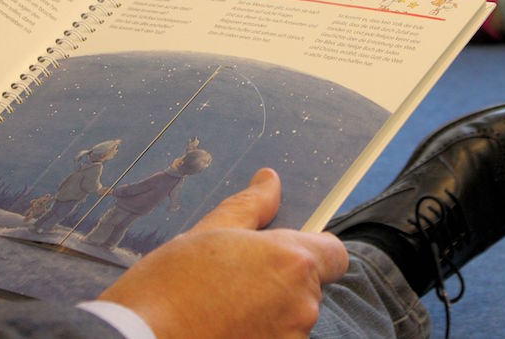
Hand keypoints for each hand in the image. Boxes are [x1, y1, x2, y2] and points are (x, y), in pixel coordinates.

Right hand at [99, 168, 348, 338]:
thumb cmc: (169, 287)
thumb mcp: (209, 232)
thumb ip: (251, 205)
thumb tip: (270, 181)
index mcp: (292, 261)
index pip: (334, 253)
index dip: (315, 248)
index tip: (285, 250)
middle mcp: (302, 304)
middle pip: (310, 285)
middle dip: (281, 278)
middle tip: (236, 275)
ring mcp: (291, 338)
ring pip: (292, 315)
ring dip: (270, 309)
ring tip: (222, 303)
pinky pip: (277, 337)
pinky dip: (259, 332)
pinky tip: (223, 326)